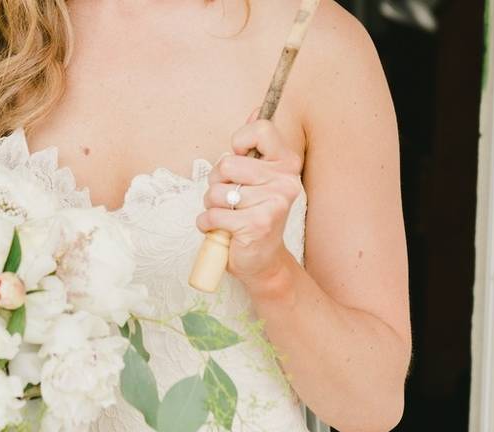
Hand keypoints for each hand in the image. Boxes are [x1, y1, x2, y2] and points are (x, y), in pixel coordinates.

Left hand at [196, 117, 303, 289]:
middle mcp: (285, 181)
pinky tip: (219, 230)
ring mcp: (273, 203)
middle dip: (217, 182)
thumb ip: (255, 145)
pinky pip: (212, 215)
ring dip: (211, 206)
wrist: (262, 261)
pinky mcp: (257, 224)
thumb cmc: (254, 216)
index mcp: (287, 163)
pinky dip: (207, 225)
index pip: (260, 129)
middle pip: (228, 163)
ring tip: (226, 215)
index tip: (238, 160)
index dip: (238, 143)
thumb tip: (255, 109)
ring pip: (216, 191)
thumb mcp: (256, 178)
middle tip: (228, 198)